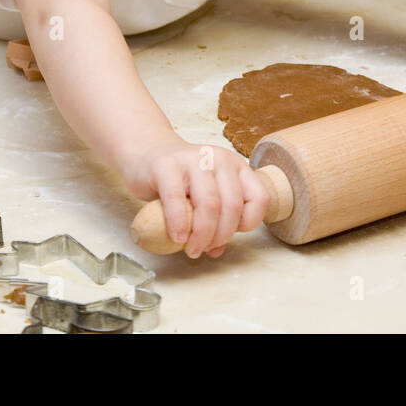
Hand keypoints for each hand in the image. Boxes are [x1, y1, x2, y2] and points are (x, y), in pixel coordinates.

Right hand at [119, 137, 271, 259]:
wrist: (146, 154)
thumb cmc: (180, 181)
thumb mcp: (205, 197)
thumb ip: (216, 221)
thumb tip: (217, 251)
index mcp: (236, 166)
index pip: (259, 198)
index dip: (248, 224)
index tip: (228, 236)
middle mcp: (219, 159)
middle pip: (232, 205)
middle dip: (221, 236)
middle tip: (204, 250)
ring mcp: (193, 159)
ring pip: (210, 203)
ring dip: (202, 234)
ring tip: (192, 249)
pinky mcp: (166, 165)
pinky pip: (176, 199)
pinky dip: (179, 223)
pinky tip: (177, 237)